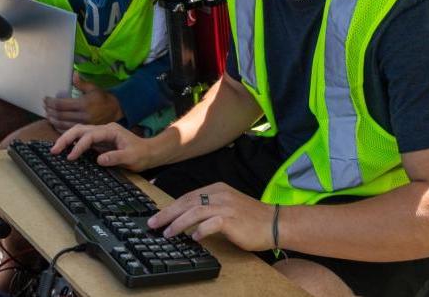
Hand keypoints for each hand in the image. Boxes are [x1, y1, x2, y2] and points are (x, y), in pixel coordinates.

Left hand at [42, 73, 122, 131]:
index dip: (51, 102)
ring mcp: (83, 125)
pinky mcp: (84, 131)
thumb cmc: (103, 98)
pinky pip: (68, 131)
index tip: (45, 99)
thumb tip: (74, 74)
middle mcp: (82, 115)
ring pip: (62, 124)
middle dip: (50, 111)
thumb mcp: (93, 88)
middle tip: (44, 107)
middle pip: (59, 115)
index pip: (61, 104)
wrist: (115, 111)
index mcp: (83, 104)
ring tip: (48, 115)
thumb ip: (81, 83)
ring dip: (52, 120)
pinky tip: (55, 123)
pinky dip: (59, 127)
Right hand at [50, 122, 155, 171]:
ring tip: (56, 150)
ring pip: (80, 132)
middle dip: (66, 138)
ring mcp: (102, 134)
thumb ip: (116, 157)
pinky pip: (83, 139)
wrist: (150, 152)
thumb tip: (99, 159)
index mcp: (111, 131)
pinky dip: (73, 143)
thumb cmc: (142, 154)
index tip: (71, 158)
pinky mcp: (100, 141)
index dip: (79, 146)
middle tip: (54, 150)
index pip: (90, 136)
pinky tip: (66, 150)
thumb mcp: (131, 158)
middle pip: (80, 129)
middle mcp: (104, 129)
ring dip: (67, 139)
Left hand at [147, 182, 276, 251]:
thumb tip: (187, 219)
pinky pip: (211, 223)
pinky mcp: (232, 219)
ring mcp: (226, 206)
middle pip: (187, 202)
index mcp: (218, 189)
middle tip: (153, 223)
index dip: (171, 207)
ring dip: (178, 223)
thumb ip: (210, 208)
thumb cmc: (252, 218)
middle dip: (167, 213)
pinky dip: (200, 230)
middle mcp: (220, 194)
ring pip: (195, 211)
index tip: (158, 216)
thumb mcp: (228, 206)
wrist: (275, 223)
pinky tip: (194, 238)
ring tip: (167, 233)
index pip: (188, 196)